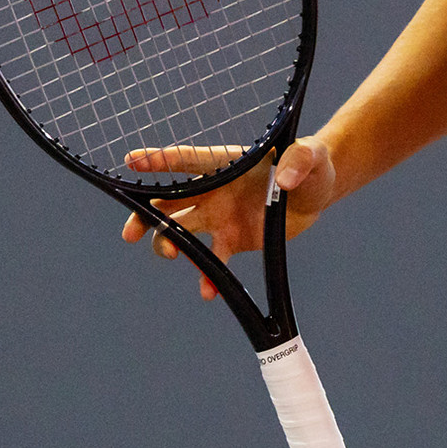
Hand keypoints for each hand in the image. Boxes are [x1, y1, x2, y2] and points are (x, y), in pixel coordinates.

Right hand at [118, 137, 336, 300]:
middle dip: (145, 216)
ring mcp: (218, 216)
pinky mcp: (231, 240)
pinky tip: (209, 291)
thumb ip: (299, 161)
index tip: (132, 161)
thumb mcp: (310, 156)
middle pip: (168, 202)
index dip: (160, 160)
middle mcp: (213, 190)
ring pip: (180, 232)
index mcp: (225, 163)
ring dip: (168, 245)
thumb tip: (284, 179)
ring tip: (170, 255)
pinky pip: (213, 262)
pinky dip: (208, 277)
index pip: (187, 160)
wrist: (316, 194)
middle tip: (130, 233)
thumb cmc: (310, 164)